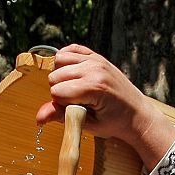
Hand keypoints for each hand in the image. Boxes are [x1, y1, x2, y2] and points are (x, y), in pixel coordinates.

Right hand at [35, 45, 174, 168]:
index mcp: (94, 88)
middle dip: (60, 92)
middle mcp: (94, 69)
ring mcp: (96, 59)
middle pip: (55, 76)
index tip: (76, 112)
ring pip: (58, 61)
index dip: (61, 105)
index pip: (57, 92)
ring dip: (61, 76)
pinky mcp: (96, 55)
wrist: (136, 114)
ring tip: (75, 89)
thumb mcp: (88, 124)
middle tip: (78, 102)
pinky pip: (70, 50)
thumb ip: (62, 117)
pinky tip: (73, 74)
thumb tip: (38, 118)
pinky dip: (66, 60)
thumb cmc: (113, 123)